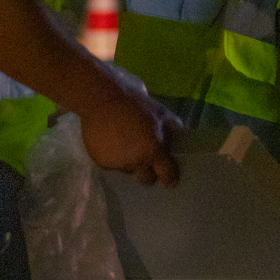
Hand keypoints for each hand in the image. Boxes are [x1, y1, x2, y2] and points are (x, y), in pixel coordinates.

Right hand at [77, 66, 183, 186]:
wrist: (101, 99)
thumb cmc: (134, 103)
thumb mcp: (159, 111)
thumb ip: (172, 126)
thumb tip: (178, 135)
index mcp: (153, 151)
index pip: (167, 175)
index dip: (170, 178)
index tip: (170, 180)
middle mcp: (136, 162)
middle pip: (146, 179)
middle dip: (148, 172)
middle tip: (145, 157)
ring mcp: (117, 164)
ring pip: (127, 170)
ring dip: (129, 162)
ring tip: (124, 144)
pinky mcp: (101, 163)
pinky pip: (111, 166)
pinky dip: (113, 159)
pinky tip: (111, 143)